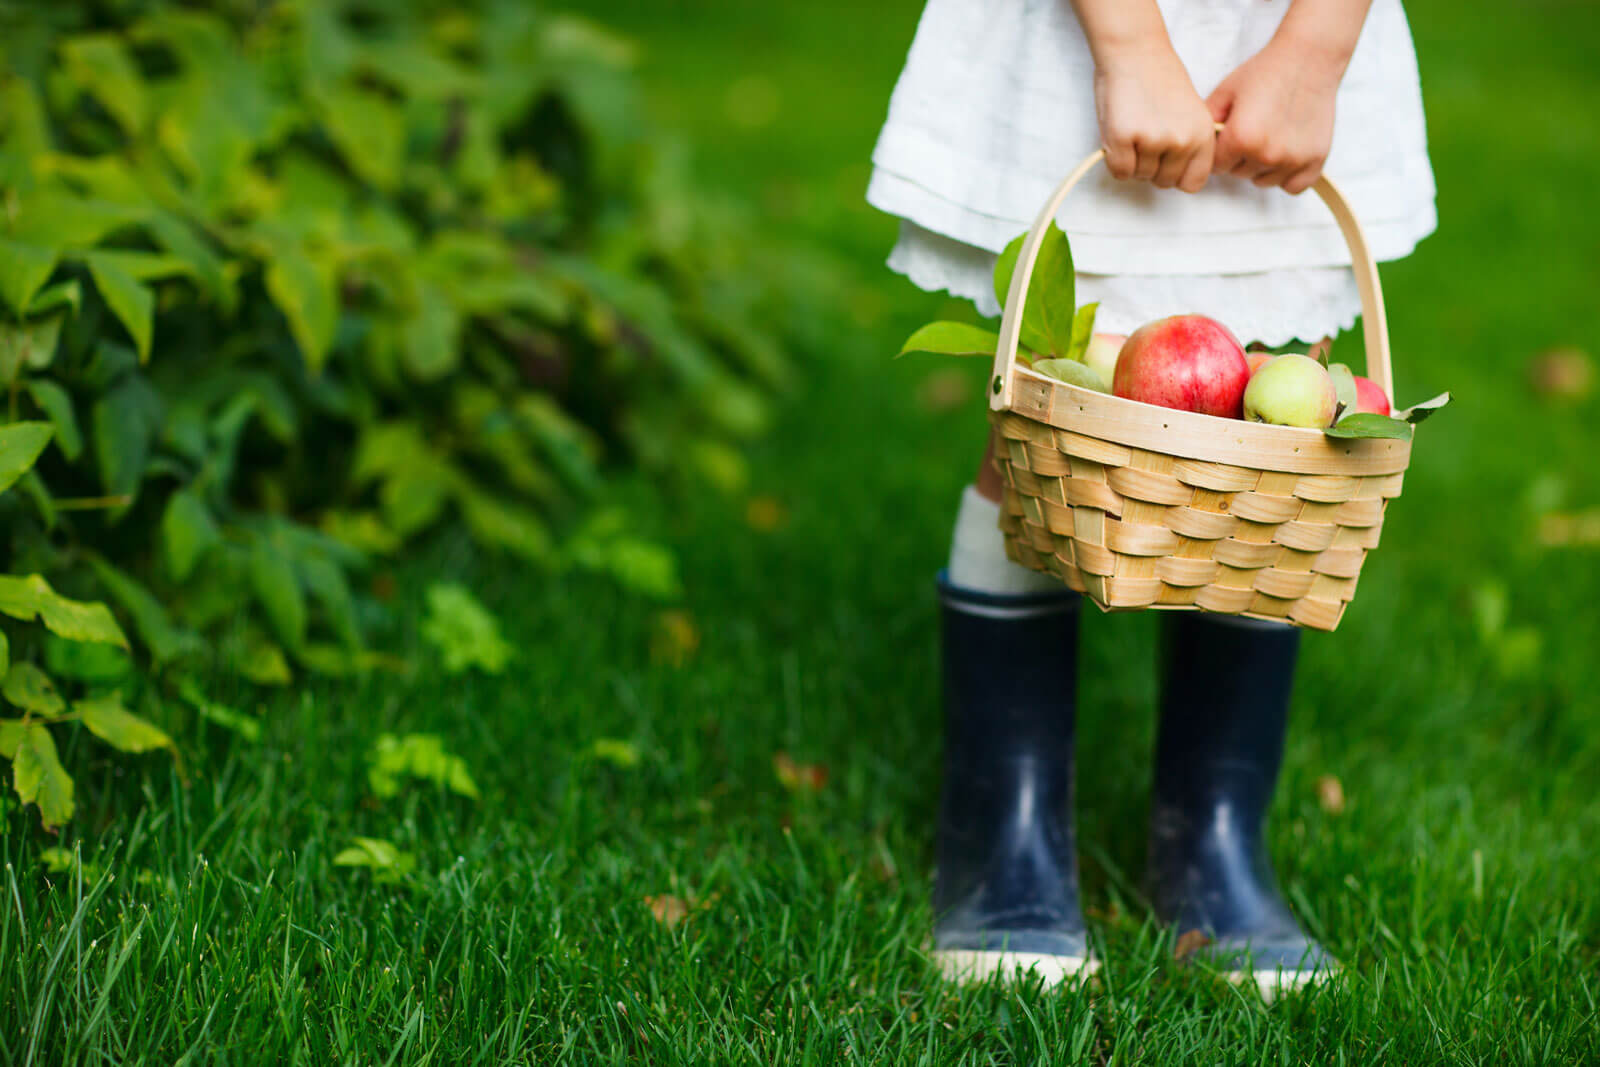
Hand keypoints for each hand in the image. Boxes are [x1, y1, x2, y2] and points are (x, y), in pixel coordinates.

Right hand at [1092, 43, 1215, 192]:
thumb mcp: (1191, 114)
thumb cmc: (1160, 80)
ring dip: (1132, 160)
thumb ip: (1190, 144)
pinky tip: (1119, 136)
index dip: (1176, 175)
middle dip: (1151, 167)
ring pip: (1140, 176)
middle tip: (1145, 138)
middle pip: (1163, 183)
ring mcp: (1153, 140)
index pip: (1193, 183)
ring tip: (1134, 129)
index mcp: (1203, 135)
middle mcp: (1182, 140)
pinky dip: (1114, 159)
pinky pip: (1119, 171)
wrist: (1136, 51)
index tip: (1167, 162)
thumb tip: (1178, 175)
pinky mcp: (1124, 138)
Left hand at [1207, 38, 1342, 194]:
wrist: (1308, 56)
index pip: (1216, 166)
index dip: (1221, 150)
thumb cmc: (1266, 71)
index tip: (1230, 134)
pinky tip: (1286, 154)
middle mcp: (1266, 153)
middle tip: (1254, 129)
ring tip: (1271, 136)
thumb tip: (1194, 146)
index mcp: (1240, 138)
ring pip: (1264, 181)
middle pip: (1239, 174)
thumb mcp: (1225, 92)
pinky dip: (1288, 175)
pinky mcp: (1316, 160)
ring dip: (1263, 166)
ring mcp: (1293, 159)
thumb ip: (1206, 122)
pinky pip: (1293, 186)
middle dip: (1241, 156)